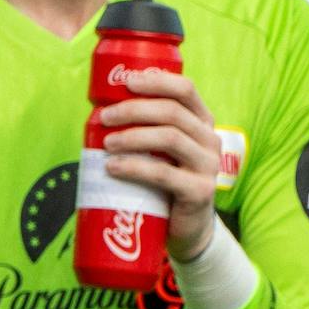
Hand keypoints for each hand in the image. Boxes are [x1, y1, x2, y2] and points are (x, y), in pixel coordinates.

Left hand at [97, 68, 220, 259]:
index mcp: (201, 122)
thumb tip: (98, 110)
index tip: (127, 82)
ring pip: (169, 138)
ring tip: (106, 143)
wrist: (185, 227)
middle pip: (172, 112)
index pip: (186, 90)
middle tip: (104, 117)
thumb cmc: (164, 181)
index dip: (157, 81)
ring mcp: (208, 166)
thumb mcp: (159, 150)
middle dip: (133, 110)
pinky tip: (112, 167)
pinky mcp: (199, 191)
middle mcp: (210, 139)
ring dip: (132, 136)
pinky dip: (134, 167)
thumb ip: (143, 129)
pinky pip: (164, 173)